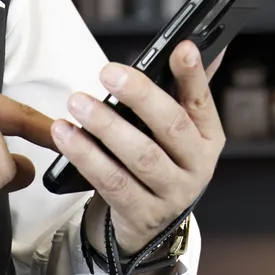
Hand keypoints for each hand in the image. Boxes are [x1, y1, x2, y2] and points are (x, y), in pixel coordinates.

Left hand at [51, 42, 226, 258]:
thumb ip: (180, 94)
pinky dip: (87, 158)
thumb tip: (189, 46)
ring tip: (77, 104)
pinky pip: (112, 183)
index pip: (201, 101)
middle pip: (170, 126)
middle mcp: (197, 168)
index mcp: (208, 140)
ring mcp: (172, 196)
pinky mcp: (142, 216)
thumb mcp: (175, 137)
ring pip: (140, 156)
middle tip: (106, 72)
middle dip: (139, 95)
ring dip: (105, 126)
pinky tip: (66, 138)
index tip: (180, 47)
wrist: (148, 228)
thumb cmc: (159, 168)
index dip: (193, 75)